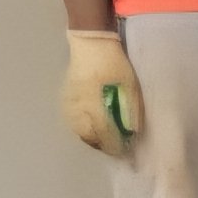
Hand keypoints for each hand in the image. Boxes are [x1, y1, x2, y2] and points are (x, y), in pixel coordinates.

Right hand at [62, 29, 140, 154]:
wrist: (91, 46)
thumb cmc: (115, 66)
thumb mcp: (130, 90)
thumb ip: (131, 113)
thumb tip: (131, 133)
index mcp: (98, 109)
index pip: (106, 138)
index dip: (116, 147)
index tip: (124, 151)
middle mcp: (80, 111)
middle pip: (91, 139)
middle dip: (103, 144)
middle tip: (115, 143)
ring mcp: (70, 107)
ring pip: (81, 132)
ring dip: (93, 137)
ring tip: (104, 135)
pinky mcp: (66, 101)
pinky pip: (74, 121)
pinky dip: (84, 126)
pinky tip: (92, 122)